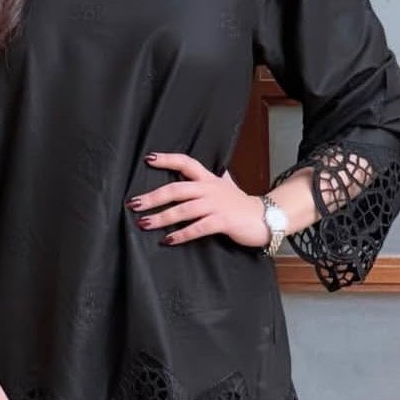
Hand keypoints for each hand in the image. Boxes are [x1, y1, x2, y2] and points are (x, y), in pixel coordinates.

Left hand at [127, 152, 269, 249]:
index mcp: (209, 179)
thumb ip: (217, 178)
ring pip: (183, 210)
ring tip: (144, 223)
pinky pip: (197, 228)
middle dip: (153, 197)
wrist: (266, 218)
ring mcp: (216, 205)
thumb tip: (212, 169)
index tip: (149, 159)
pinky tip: (168, 240)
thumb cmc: (242, 205)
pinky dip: (181, 234)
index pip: (186, 163)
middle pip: (177, 189)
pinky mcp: (222, 222)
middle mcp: (210, 189)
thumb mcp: (228, 186)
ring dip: (162, 218)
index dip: (167, 160)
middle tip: (133, 204)